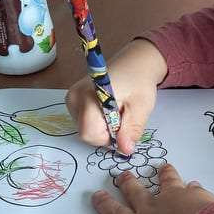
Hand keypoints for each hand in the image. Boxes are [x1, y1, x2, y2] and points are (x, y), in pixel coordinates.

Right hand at [65, 38, 167, 155]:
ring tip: (116, 111)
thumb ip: (132, 129)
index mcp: (90, 96)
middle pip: (87, 133)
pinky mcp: (72, 101)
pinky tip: (107, 110)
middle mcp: (74, 97)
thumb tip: (125, 150)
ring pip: (85, 130)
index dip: (109, 138)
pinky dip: (98, 122)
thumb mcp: (141, 107)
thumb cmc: (139, 82)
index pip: (90, 133)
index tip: (123, 128)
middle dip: (107, 133)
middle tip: (122, 117)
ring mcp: (71, 99)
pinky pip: (84, 123)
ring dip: (103, 128)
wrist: (133, 64)